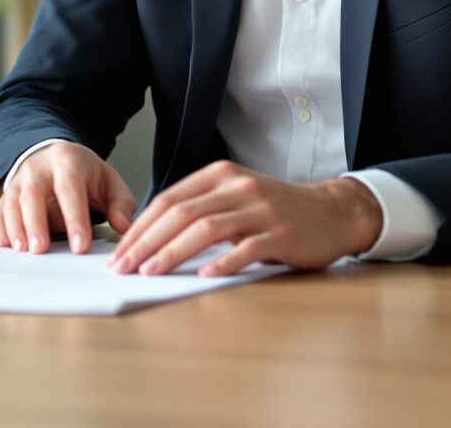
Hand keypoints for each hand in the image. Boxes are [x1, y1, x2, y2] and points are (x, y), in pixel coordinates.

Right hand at [0, 142, 136, 254]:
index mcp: (67, 161)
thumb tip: (123, 226)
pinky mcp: (7, 195)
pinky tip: (7, 247)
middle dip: (36, 223)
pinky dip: (0, 230)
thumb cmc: (83, 174)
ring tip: (22, 250)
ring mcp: (19, 181)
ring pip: (11, 203)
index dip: (74, 218)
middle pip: (33, 194)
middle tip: (40, 249)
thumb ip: (120, 204)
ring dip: (15, 228)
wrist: (54, 157)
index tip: (80, 245)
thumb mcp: (108, 182)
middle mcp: (38, 169)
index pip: (69, 189)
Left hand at [109, 161, 381, 275]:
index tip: (119, 252)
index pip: (170, 199)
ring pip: (208, 228)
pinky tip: (206, 275)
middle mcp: (238, 187)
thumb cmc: (276, 209)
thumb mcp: (234, 197)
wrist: (331, 212)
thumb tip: (149, 237)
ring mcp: (261, 209)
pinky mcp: (282, 234)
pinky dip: (224, 262)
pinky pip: (248, 248)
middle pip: (182, 213)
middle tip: (124, 266)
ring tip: (152, 271)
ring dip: (174, 252)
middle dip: (147, 241)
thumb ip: (200, 208)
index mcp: (220, 175)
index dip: (141, 226)